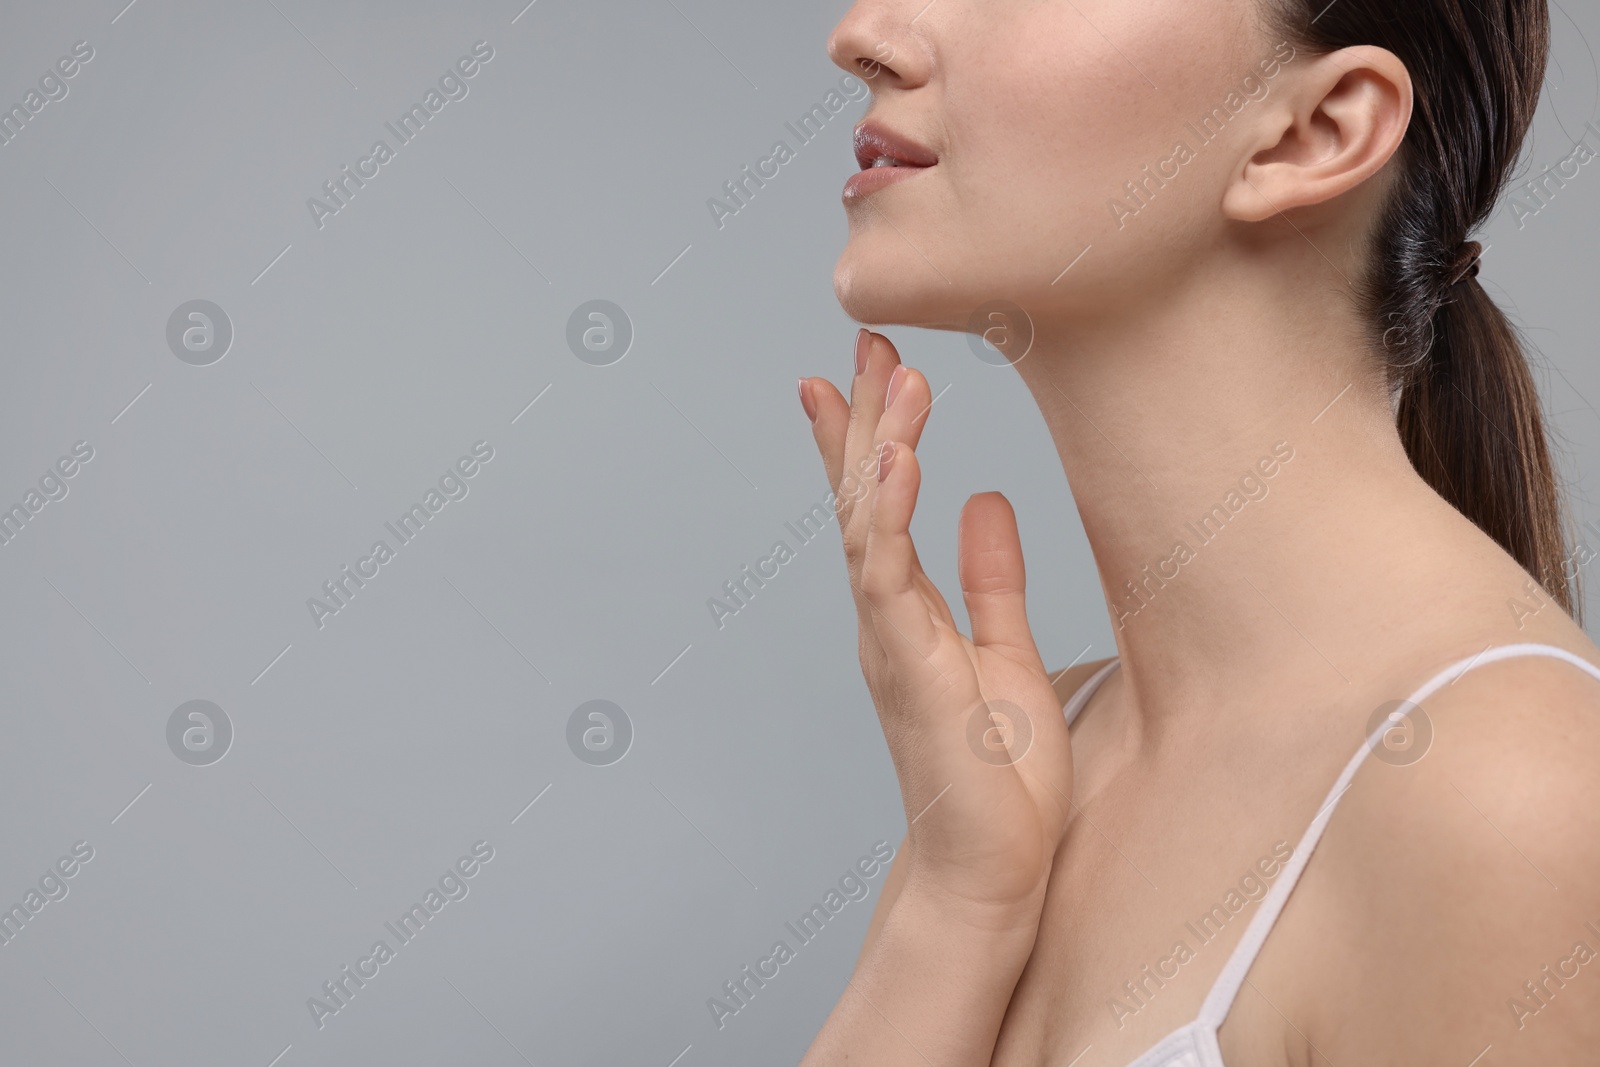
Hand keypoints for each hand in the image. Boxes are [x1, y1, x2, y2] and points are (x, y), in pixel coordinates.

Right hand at [798, 330, 1074, 918]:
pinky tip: (899, 461)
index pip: (879, 503)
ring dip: (878, 445)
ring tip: (890, 375)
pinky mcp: (907, 668)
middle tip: (864, 340)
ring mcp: (888, 639)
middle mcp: (885, 615)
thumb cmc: (996, 774)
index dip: (867, 434)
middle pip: (862, 495)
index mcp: (906, 609)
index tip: (862, 369)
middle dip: (860, 416)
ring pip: (868, 522)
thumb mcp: (1007, 652)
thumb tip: (987, 504)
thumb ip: (990, 579)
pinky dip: (891, 515)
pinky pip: (889, 577)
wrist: (989, 864)